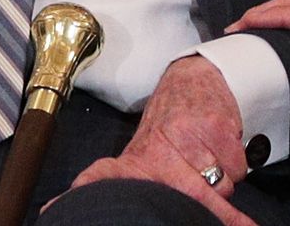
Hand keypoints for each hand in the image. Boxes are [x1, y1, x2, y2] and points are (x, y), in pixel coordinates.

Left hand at [56, 56, 258, 225]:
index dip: (95, 191)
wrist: (193, 77)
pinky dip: (237, 164)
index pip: (103, 177)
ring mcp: (188, 137)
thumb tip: (51, 210)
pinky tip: (221, 148)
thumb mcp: (136, 154)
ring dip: (224, 181)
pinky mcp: (215, 128)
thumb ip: (108, 180)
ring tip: (210, 161)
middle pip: (196, 200)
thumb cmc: (168, 124)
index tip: (71, 211)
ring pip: (223, 186)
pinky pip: (238, 168)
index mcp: (137, 160)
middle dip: (218, 216)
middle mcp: (159, 148)